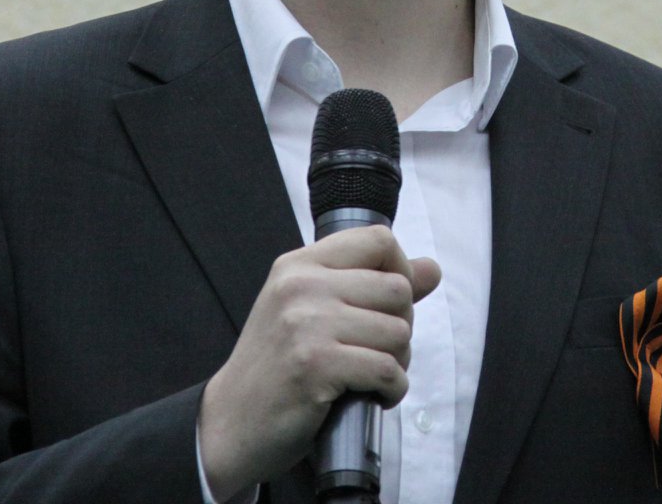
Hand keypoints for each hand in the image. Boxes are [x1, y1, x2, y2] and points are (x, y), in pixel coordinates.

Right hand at [197, 225, 440, 499]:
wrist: (230, 422)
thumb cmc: (276, 367)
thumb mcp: (312, 311)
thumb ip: (369, 285)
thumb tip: (431, 269)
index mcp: (299, 265)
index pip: (378, 240)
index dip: (400, 270)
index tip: (388, 305)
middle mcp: (302, 286)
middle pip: (398, 288)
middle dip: (402, 326)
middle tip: (376, 352)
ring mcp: (307, 324)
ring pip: (398, 332)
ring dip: (397, 363)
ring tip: (369, 375)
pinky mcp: (316, 365)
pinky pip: (387, 370)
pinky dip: (391, 390)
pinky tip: (371, 396)